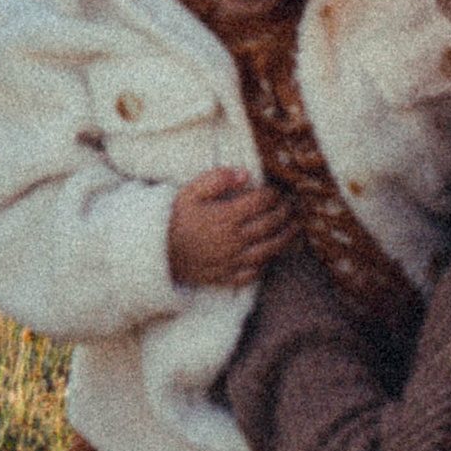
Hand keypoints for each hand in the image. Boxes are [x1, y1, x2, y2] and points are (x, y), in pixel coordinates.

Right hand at [167, 167, 294, 288]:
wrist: (156, 252)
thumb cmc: (174, 219)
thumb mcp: (190, 192)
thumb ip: (217, 179)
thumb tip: (244, 174)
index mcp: (226, 216)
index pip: (262, 202)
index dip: (273, 194)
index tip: (276, 190)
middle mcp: (234, 239)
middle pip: (270, 224)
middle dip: (284, 212)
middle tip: (290, 205)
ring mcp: (232, 260)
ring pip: (269, 249)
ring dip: (286, 237)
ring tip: (294, 228)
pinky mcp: (226, 276)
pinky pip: (253, 272)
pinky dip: (266, 264)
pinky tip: (270, 255)